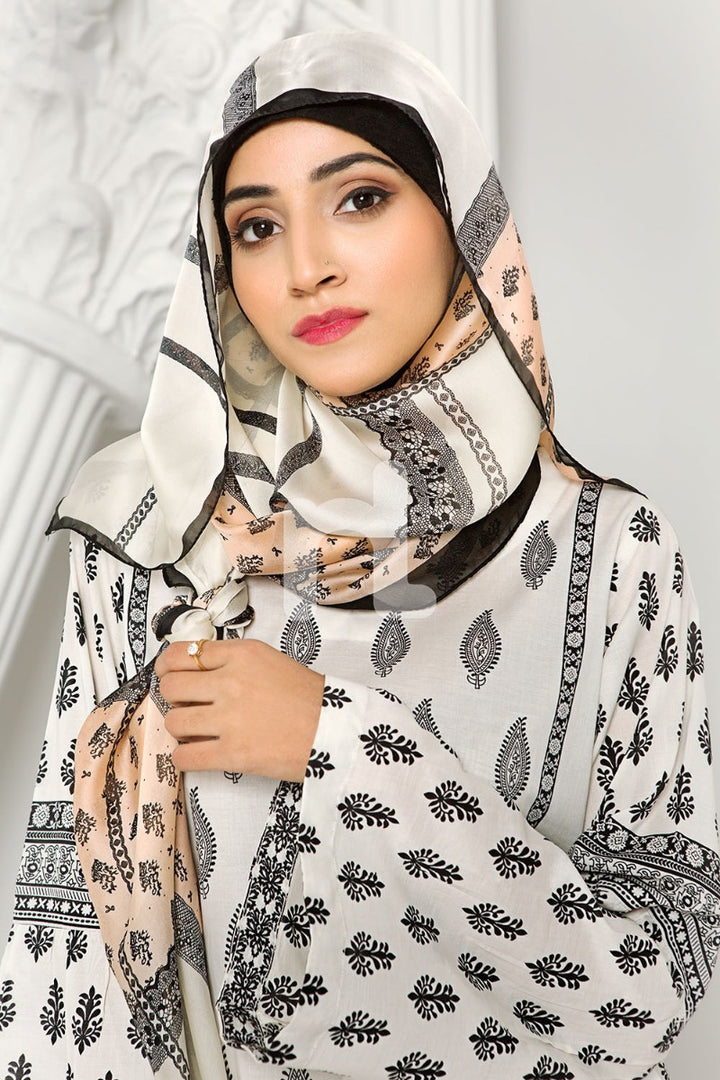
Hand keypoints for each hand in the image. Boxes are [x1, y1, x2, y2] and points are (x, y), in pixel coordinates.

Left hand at [155, 638, 324, 781]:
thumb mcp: (271, 662)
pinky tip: (196, 754)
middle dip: (173, 698)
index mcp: (243, 655)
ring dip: (180, 728)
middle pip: (172, 686)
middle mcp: (232, 682)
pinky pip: (185, 756)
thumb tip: (194, 671)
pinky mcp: (232, 753)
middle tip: (184, 705)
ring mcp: (230, 718)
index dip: (167, 665)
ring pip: (174, 721)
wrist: (336, 731)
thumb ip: (234, 662)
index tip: (165, 672)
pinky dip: (184, 758)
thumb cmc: (310, 699)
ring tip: (195, 731)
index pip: (185, 653)